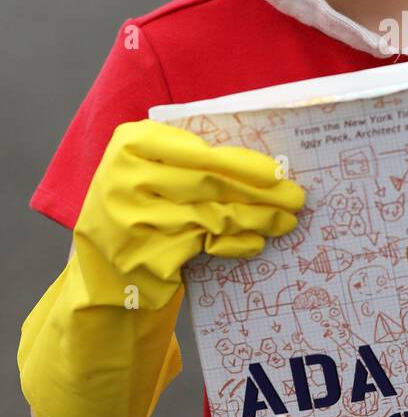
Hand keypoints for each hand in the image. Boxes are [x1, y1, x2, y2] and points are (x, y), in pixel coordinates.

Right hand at [73, 120, 304, 307]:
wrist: (103, 272)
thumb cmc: (139, 208)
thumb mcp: (151, 173)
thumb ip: (189, 161)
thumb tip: (261, 164)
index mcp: (129, 145)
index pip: (198, 152)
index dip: (241, 163)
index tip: (276, 171)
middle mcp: (125, 180)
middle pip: (210, 183)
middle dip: (259, 190)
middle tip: (295, 195)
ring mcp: (135, 222)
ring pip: (213, 215)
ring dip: (257, 218)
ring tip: (286, 219)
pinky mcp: (149, 259)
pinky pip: (206, 246)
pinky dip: (236, 243)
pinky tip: (257, 241)